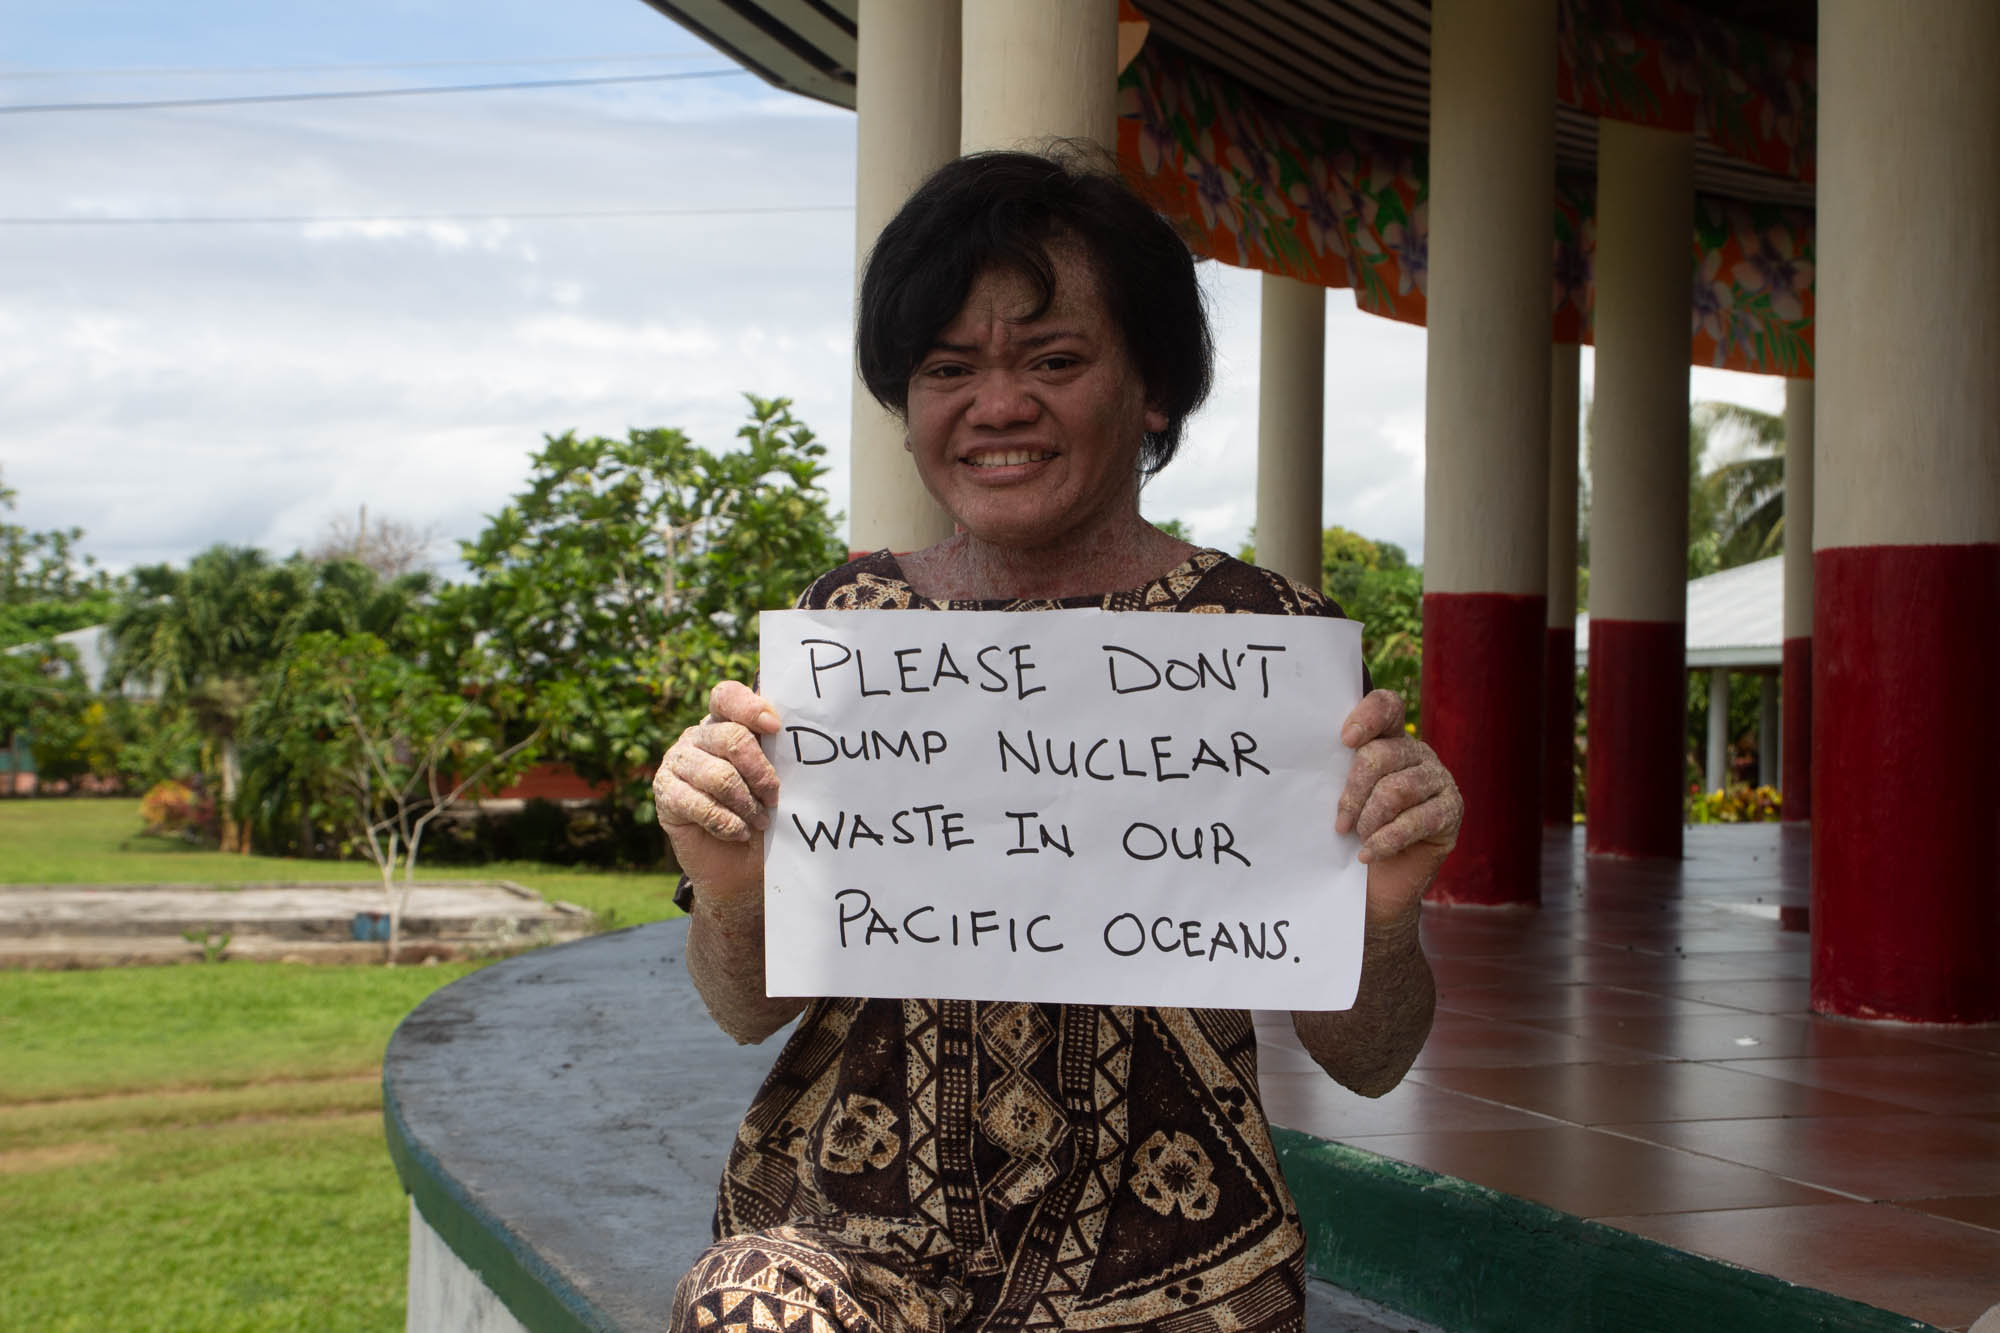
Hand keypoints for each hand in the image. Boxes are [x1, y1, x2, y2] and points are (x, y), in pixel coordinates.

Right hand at [653, 681, 782, 903]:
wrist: (741, 864)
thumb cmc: (763, 813)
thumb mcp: (775, 778)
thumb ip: (778, 752)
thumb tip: (802, 736)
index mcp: (724, 722)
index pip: (727, 696)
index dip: (750, 708)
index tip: (775, 728)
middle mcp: (697, 737)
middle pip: (731, 738)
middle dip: (761, 772)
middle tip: (775, 798)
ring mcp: (677, 763)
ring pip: (718, 775)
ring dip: (746, 804)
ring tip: (761, 821)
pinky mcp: (665, 795)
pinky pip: (698, 804)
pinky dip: (727, 822)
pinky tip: (739, 833)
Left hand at [1334, 689, 1461, 928]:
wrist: (1377, 884)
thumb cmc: (1354, 833)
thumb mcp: (1343, 798)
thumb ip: (1337, 774)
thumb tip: (1308, 765)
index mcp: (1390, 738)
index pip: (1387, 707)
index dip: (1368, 716)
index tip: (1345, 740)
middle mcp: (1417, 753)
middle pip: (1382, 754)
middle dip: (1354, 790)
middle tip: (1339, 822)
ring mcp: (1438, 780)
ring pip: (1398, 788)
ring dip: (1370, 817)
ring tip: (1357, 837)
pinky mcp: (1451, 812)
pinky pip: (1418, 820)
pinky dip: (1388, 839)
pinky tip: (1369, 854)